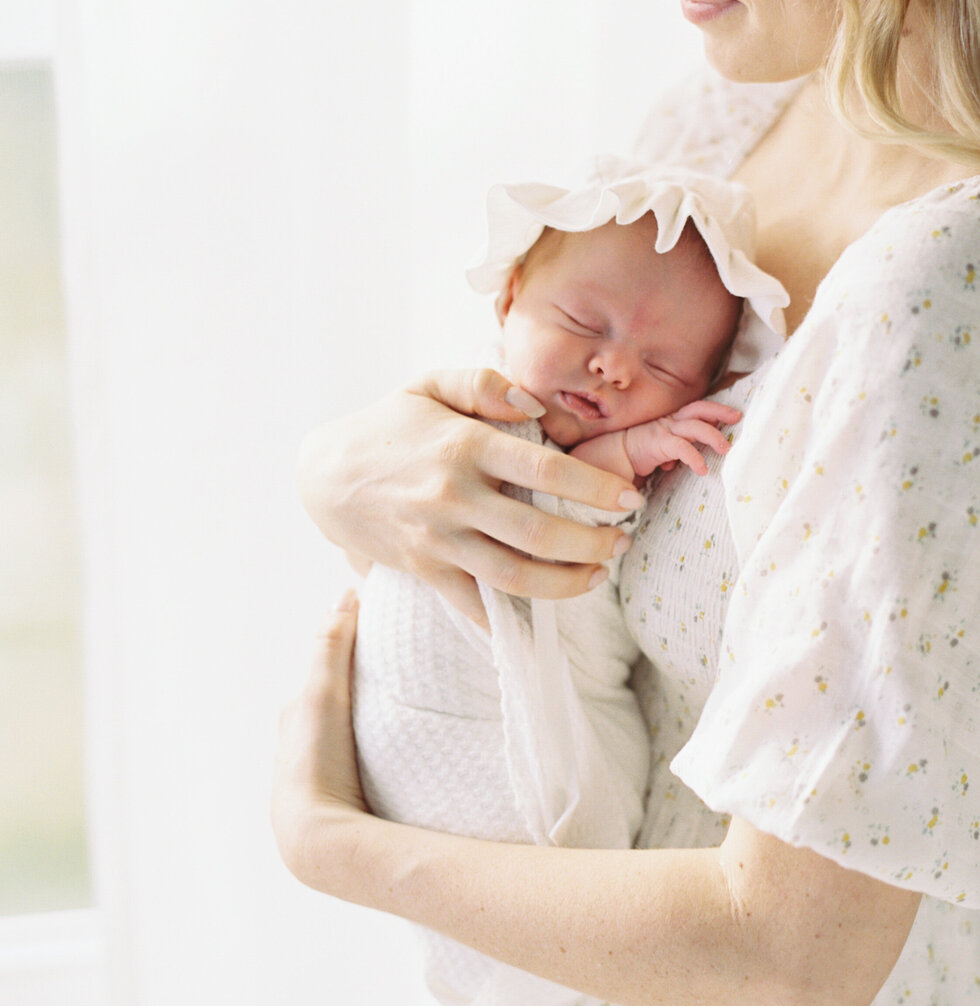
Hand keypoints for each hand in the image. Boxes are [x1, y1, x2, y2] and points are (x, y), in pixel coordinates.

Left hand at [272, 590, 368, 892]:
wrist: (318, 841)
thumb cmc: (316, 764)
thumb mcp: (322, 695)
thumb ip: (332, 647)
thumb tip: (344, 596)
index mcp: (292, 720)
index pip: (320, 676)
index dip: (344, 655)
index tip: (377, 635)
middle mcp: (294, 751)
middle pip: (329, 710)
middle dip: (354, 694)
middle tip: (396, 678)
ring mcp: (313, 785)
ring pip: (341, 744)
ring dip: (363, 732)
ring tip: (402, 725)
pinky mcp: (334, 811)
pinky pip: (352, 775)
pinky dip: (366, 763)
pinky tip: (392, 769)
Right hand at [297, 370, 642, 624]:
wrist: (324, 476)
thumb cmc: (389, 425)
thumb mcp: (430, 384)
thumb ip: (484, 385)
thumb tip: (534, 404)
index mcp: (464, 445)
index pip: (544, 469)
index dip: (594, 488)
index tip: (629, 498)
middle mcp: (454, 495)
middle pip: (539, 532)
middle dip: (593, 542)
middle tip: (623, 540)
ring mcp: (438, 538)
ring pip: (515, 576)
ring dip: (567, 583)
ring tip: (598, 574)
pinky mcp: (425, 569)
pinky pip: (474, 605)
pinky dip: (511, 620)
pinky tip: (546, 614)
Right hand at [621, 399, 741, 479]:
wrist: (613, 455)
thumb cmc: (639, 452)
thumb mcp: (664, 448)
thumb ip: (680, 448)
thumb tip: (696, 458)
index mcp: (672, 420)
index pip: (697, 409)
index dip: (715, 410)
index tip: (732, 415)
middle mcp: (670, 421)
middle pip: (699, 409)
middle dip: (720, 411)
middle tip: (737, 417)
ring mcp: (664, 430)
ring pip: (694, 426)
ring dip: (713, 436)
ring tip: (726, 449)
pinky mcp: (658, 443)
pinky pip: (681, 448)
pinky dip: (695, 458)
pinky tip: (703, 469)